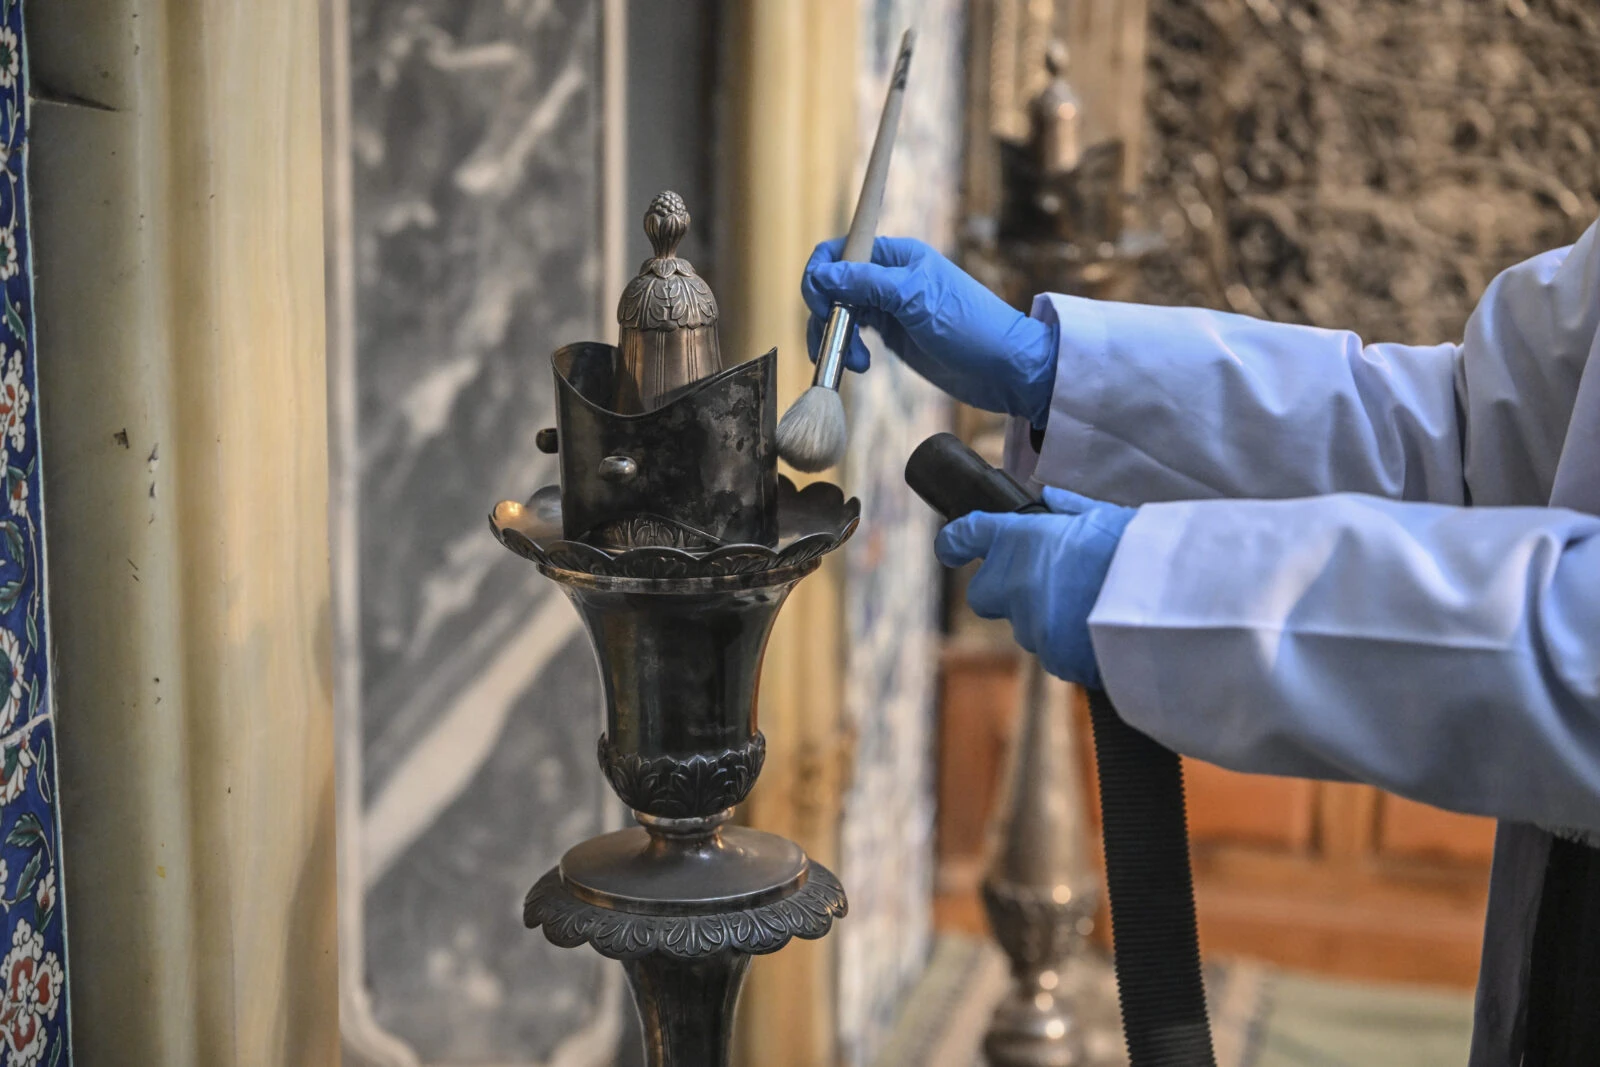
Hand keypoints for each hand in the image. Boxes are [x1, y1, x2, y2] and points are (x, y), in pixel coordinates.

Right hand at [801, 237, 1057, 426]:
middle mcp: (888, 277)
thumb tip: (821, 274)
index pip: (840, 249)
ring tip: (854, 363)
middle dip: (825, 314)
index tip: (820, 307)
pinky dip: (847, 350)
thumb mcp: (915, 299)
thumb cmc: (969, 325)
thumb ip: (866, 284)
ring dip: (834, 337)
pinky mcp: (891, 335)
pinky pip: (853, 336)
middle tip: (835, 343)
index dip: (820, 274)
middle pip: (832, 284)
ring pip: (839, 313)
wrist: (1004, 368)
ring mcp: (888, 307)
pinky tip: (860, 366)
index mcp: (896, 256)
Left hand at [935, 488, 1135, 688]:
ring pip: (1026, 626)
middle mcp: (1014, 583)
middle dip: (1002, 591)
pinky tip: (1102, 631)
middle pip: (983, 595)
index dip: (954, 541)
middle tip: (1042, 583)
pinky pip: (1054, 652)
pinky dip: (1071, 645)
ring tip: (1092, 606)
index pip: (967, 535)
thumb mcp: (1104, 515)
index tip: (949, 546)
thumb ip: (1068, 508)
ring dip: (1046, 619)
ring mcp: (1031, 624)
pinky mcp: (1053, 658)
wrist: (1164, 600)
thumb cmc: (1138, 548)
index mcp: (1020, 539)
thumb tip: (1049, 496)